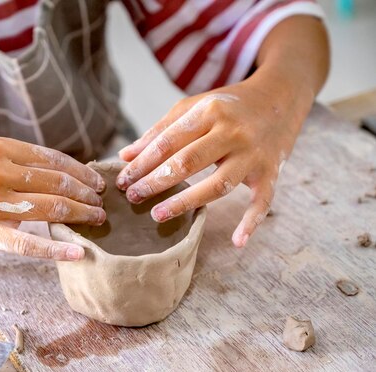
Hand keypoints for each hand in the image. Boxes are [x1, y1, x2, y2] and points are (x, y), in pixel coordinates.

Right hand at [0, 137, 105, 259]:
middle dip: (86, 195)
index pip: (54, 159)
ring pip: (50, 209)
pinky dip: (56, 249)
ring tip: (96, 221)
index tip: (97, 183)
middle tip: (101, 205)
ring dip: (80, 216)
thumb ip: (19, 164)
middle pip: (57, 184)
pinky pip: (28, 244)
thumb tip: (64, 175)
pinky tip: (77, 253)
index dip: (82, 172)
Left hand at [115, 79, 311, 246]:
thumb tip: (126, 156)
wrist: (281, 97)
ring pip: (218, 184)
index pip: (168, 142)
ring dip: (186, 202)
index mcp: (210, 111)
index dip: (142, 163)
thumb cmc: (229, 105)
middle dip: (155, 182)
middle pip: (188, 162)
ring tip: (157, 215)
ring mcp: (253, 154)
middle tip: (132, 197)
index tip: (123, 179)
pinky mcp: (270, 172)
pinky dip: (252, 222)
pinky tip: (237, 241)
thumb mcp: (194, 106)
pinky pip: (262, 201)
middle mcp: (233, 132)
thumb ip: (160, 130)